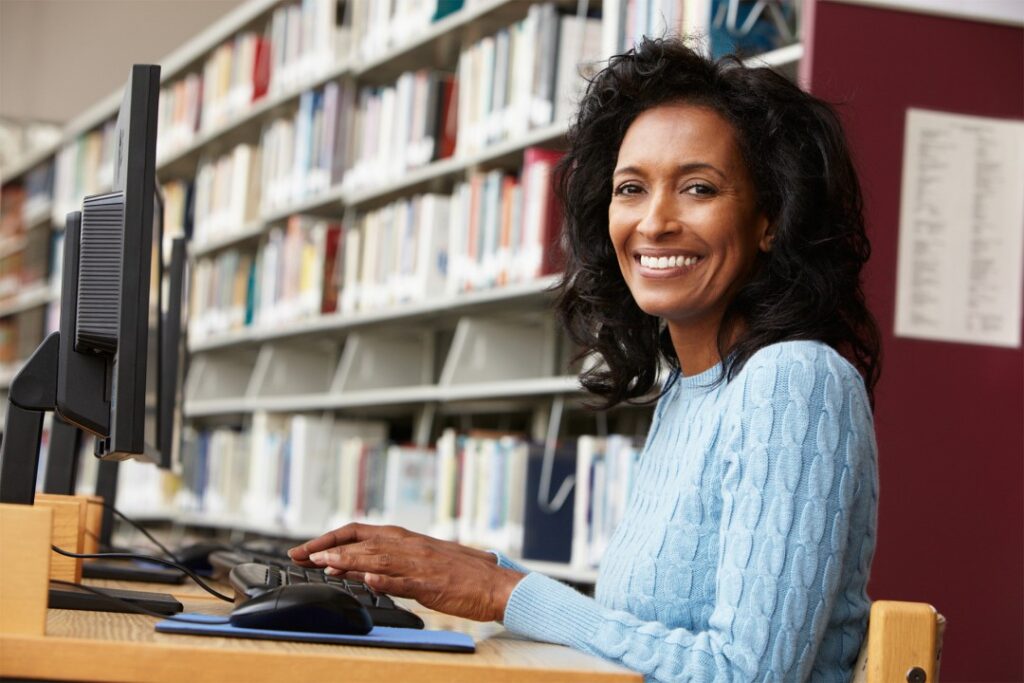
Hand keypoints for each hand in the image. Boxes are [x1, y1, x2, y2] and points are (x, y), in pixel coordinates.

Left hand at [288, 523, 524, 622]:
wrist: (494, 584)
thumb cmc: (460, 574)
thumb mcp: (422, 561)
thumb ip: (393, 563)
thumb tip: (361, 570)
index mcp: (406, 539)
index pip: (360, 531)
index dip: (330, 538)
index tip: (306, 550)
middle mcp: (409, 546)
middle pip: (362, 543)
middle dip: (327, 549)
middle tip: (299, 557)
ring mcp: (419, 565)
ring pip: (378, 558)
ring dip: (348, 560)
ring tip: (323, 564)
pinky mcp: (431, 584)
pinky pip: (405, 582)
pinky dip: (385, 581)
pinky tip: (368, 581)